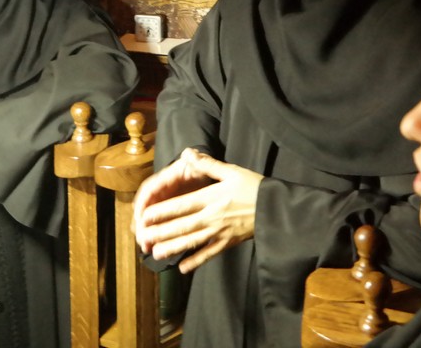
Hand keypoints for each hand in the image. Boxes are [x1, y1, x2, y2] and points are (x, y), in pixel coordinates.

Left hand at [133, 148, 263, 272]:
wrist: (277, 209)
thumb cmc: (254, 187)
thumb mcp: (231, 171)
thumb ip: (207, 164)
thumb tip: (187, 152)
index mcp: (211, 198)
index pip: (181, 206)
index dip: (162, 212)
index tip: (146, 216)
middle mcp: (212, 217)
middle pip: (182, 226)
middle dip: (161, 233)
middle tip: (143, 238)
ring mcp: (219, 232)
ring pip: (192, 242)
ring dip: (173, 248)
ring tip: (156, 253)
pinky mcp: (228, 243)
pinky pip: (209, 254)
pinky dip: (196, 261)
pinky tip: (183, 268)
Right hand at [133, 148, 215, 249]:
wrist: (205, 174)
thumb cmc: (201, 169)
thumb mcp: (199, 164)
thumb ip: (196, 161)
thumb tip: (188, 153)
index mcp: (168, 177)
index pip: (150, 188)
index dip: (144, 202)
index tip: (140, 216)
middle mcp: (161, 190)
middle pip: (146, 207)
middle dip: (142, 224)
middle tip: (142, 239)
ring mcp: (164, 202)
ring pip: (151, 218)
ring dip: (146, 232)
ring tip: (146, 248)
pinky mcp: (170, 212)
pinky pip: (161, 224)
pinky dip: (159, 235)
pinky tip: (159, 248)